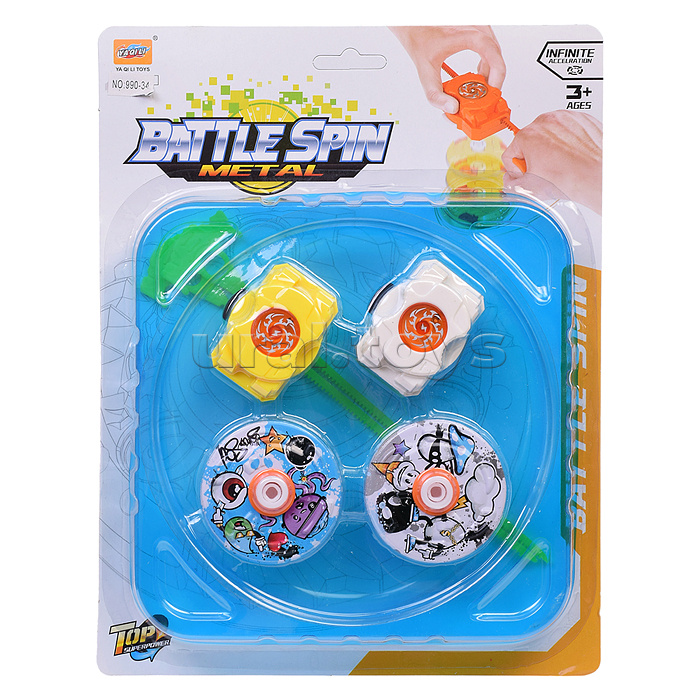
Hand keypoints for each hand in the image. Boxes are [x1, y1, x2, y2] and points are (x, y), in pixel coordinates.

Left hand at [391, 26, 505, 112]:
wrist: (416, 26)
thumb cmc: (420, 41)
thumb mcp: (424, 71)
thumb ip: (435, 94)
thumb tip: (452, 108)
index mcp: (461, 34)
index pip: (489, 49)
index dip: (497, 70)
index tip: (493, 88)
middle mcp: (473, 26)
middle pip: (495, 53)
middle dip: (494, 77)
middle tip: (487, 96)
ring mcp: (477, 26)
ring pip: (495, 51)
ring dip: (492, 71)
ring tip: (480, 88)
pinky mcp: (478, 30)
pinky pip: (491, 48)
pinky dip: (488, 64)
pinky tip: (479, 75)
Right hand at [503, 111, 601, 213]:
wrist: (598, 176)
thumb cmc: (570, 178)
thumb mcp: (529, 188)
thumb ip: (512, 183)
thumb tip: (511, 179)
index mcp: (528, 135)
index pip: (511, 153)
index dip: (516, 169)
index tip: (526, 174)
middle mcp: (546, 121)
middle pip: (530, 141)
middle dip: (534, 156)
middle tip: (546, 171)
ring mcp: (565, 118)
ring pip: (549, 134)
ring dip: (551, 148)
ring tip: (561, 163)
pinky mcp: (581, 119)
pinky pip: (567, 130)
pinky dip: (568, 142)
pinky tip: (572, 155)